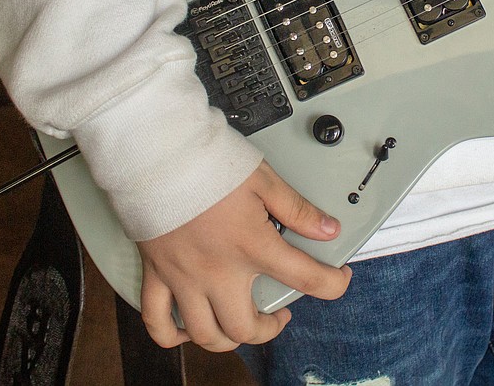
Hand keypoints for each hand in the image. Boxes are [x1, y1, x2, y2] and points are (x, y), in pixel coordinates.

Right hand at [136, 161, 352, 350]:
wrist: (158, 155)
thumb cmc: (207, 163)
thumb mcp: (264, 180)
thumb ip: (297, 210)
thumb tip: (328, 228)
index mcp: (251, 246)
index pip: (305, 279)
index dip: (332, 285)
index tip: (337, 280)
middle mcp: (217, 271)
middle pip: (245, 328)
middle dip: (268, 329)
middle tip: (277, 316)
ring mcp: (184, 277)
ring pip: (204, 334)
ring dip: (225, 338)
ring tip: (238, 325)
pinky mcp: (156, 273)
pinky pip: (156, 320)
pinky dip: (171, 334)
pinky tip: (185, 330)